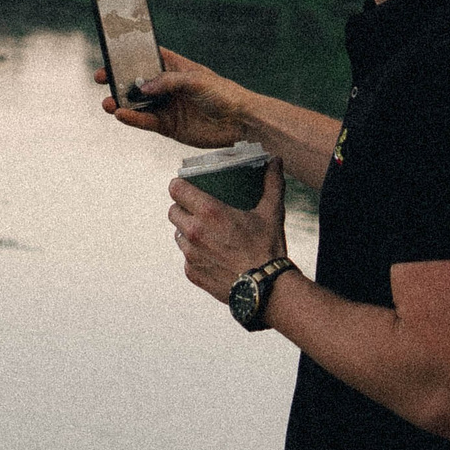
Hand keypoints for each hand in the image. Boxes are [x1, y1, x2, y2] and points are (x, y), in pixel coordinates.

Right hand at [97, 47, 248, 148]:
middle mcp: (168, 87)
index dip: (129, 55)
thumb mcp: (196, 80)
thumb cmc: (224, 93)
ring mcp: (168, 107)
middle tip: (101, 78)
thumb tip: (142, 87)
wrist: (240, 121)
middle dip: (118, 79)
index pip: (148, 57)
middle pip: (137, 82)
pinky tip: (121, 115)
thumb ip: (168, 82)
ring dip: (121, 102)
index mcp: (176, 68)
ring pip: (138, 104)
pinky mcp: (169, 127)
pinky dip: (133, 119)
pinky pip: (146, 122)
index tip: (110, 54)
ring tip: (108, 102)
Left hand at [168, 158, 287, 303]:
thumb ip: (272, 183)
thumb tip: (276, 160)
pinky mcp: (192, 273)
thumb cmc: (268, 247)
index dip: (179, 185)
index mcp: (209, 212)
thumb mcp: (272, 211)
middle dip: (182, 207)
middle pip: (173, 211)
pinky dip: (195, 254)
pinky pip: (186, 258)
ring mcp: (191, 255)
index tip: (186, 186)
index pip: (176, 189)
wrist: (267, 288)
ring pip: (178, 235)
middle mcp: (194, 231)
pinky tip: (210, 254)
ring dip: (187, 231)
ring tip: (203, 231)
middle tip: (197, 208)